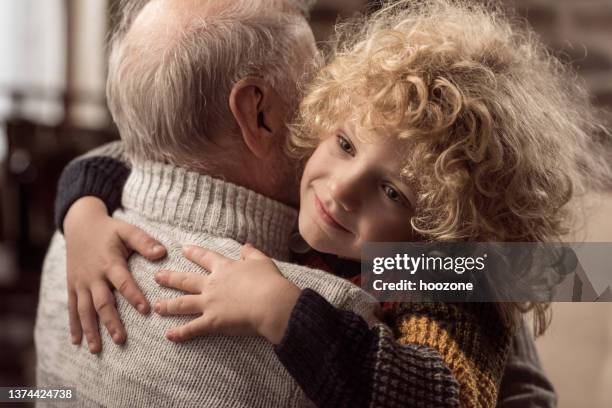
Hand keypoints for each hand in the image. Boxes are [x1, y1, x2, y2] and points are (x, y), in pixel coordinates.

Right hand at [64, 197, 166, 352]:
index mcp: (110, 263)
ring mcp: (81, 283)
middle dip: (111, 322)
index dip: (134, 296)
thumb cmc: (110, 229)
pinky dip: (73, 325)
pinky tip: (76, 342)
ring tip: (97, 349)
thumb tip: (163, 253)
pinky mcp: (72, 286)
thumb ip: (144, 242)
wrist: (80, 224)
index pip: (123, 282)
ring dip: (90, 330)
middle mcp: (94, 276)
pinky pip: (71, 308)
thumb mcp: (127, 230)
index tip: (146, 311)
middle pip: (102, 302)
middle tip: (121, 339)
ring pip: (84, 310)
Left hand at [154, 244, 300, 344]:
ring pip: (183, 303)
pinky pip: (192, 329)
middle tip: (157, 277)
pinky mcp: (212, 322)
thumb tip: (245, 246)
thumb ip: (252, 253)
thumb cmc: (270, 282)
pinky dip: (180, 333)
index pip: (205, 257)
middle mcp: (212, 284)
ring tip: (156, 307)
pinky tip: (169, 336)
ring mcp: (210, 303)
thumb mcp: (262, 261)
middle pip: (186, 280)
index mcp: (225, 268)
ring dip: (168, 306)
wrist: (272, 303)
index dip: (194, 253)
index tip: (183, 249)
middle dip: (170, 278)